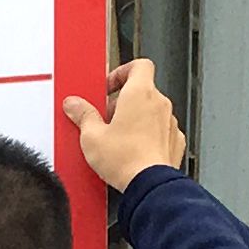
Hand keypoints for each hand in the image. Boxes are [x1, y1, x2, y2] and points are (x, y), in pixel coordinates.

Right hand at [63, 58, 187, 196]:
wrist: (148, 183)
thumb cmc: (125, 159)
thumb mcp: (91, 136)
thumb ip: (83, 115)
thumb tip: (74, 105)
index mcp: (139, 93)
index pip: (138, 65)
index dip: (121, 72)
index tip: (107, 88)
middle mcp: (158, 102)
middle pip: (140, 90)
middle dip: (121, 102)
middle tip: (103, 119)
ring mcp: (169, 121)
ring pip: (150, 110)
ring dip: (134, 119)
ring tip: (115, 138)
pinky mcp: (173, 139)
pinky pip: (158, 130)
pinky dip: (146, 136)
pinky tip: (131, 150)